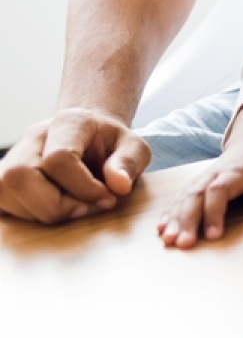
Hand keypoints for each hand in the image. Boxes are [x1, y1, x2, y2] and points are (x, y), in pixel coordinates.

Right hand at [0, 109, 150, 222]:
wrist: (90, 136)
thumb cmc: (111, 144)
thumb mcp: (133, 147)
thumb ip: (129, 163)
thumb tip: (119, 187)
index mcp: (68, 123)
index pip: (58, 158)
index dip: (82, 187)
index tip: (107, 198)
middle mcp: (33, 138)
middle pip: (18, 175)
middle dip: (53, 205)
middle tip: (84, 210)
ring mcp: (12, 157)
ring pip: (4, 192)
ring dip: (39, 212)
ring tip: (70, 209)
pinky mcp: (3, 179)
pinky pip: (0, 202)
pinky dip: (25, 214)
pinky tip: (52, 209)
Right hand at [157, 144, 242, 247]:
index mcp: (234, 172)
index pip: (219, 191)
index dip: (214, 212)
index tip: (214, 236)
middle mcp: (212, 175)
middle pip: (195, 196)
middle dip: (188, 220)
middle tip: (184, 244)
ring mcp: (200, 179)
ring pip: (183, 198)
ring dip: (174, 219)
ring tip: (168, 240)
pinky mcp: (193, 185)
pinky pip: (177, 198)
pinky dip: (169, 213)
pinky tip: (162, 229)